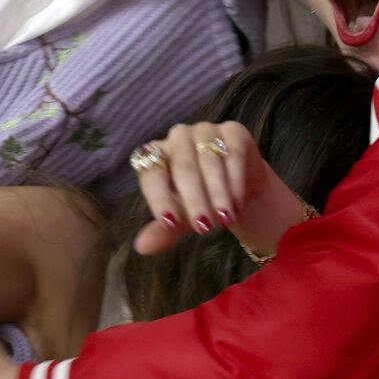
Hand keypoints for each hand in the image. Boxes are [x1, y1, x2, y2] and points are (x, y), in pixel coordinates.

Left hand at [129, 121, 312, 258]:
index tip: (170, 223)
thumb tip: (141, 247)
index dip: (159, 197)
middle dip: (194, 200)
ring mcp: (206, 130)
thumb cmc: (200, 201)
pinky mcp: (233, 131)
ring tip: (224, 219)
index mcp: (157, 154)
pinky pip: (233, 153)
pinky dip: (235, 182)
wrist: (237, 190)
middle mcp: (178, 137)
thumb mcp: (181, 219)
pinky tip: (236, 204)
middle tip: (204, 228)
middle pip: (183, 167)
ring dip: (217, 193)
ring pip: (209, 160)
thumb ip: (163, 230)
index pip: (151, 173)